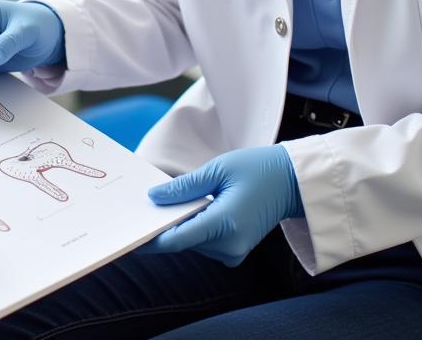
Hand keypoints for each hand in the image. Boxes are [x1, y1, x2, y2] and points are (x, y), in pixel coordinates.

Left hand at [141, 145, 303, 265]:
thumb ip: (184, 187)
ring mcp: (234, 252)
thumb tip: (154, 197)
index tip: (130, 234)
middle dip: (161, 225)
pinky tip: (186, 208)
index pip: (177, 240)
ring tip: (162, 203)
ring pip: (191, 242)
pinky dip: (192, 227)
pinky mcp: (235, 250)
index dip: (150, 239)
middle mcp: (229, 246)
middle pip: (181, 241)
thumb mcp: (217, 169)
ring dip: (177, 225)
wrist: (292, 182)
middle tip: (139, 207)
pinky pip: (204, 242)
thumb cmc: (257, 169)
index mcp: (225, 225)